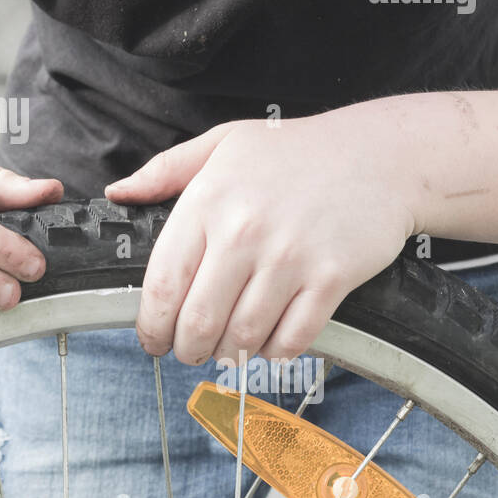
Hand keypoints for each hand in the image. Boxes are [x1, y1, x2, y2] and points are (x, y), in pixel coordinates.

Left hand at [104, 114, 416, 364]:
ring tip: (228, 348)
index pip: (163, 284)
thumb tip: (117, 194)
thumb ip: (165, 171)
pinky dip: (275, 353)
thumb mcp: (222, 144)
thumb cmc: (295, 151)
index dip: (151, 325)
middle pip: (198, 322)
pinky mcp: (331, 279)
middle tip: (189, 352)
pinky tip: (269, 344)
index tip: (152, 339)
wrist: (379, 155)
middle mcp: (244, 232)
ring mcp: (289, 258)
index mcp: (208, 201)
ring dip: (230, 354)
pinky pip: (292, 339)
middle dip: (187, 349)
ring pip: (243, 337)